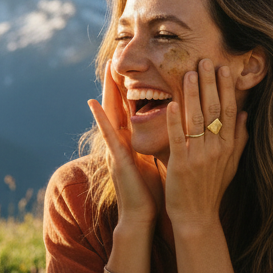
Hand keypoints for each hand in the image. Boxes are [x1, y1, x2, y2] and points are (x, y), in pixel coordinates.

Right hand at [87, 73, 164, 226]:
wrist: (142, 216)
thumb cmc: (152, 191)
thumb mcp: (159, 159)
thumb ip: (164, 142)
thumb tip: (179, 129)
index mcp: (133, 141)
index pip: (132, 109)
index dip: (132, 87)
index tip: (133, 67)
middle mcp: (122, 141)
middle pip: (120, 105)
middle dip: (116, 82)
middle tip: (114, 57)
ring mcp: (116, 149)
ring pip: (111, 113)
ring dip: (107, 91)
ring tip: (105, 69)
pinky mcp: (116, 158)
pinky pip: (107, 134)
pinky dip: (100, 118)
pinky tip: (92, 103)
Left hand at [164, 59, 247, 232]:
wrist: (197, 216)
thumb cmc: (211, 189)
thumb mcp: (231, 164)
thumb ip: (240, 139)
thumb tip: (248, 114)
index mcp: (228, 146)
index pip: (231, 110)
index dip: (227, 88)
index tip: (224, 68)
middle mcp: (217, 148)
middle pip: (215, 109)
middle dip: (210, 83)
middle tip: (205, 60)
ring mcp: (200, 156)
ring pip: (197, 119)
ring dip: (193, 95)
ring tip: (188, 73)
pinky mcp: (182, 165)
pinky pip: (178, 139)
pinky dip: (174, 121)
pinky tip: (171, 104)